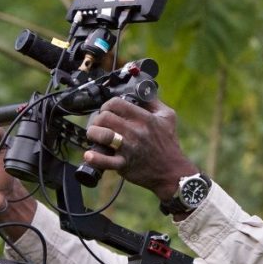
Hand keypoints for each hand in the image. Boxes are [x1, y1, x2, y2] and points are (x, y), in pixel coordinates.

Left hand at [82, 98, 198, 200]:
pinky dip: (95, 158)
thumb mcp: (168, 117)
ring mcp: (129, 148)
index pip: (116, 103)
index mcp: (144, 118)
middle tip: (100, 124)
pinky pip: (106, 161)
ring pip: (102, 134)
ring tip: (94, 136)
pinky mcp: (124, 165)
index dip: (107, 105)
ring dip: (93, 133)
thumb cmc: (169, 144)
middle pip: (105, 117)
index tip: (107, 111)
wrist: (173, 172)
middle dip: (98, 119)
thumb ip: (153, 102)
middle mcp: (136, 132)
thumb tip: (142, 91)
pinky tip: (89, 155)